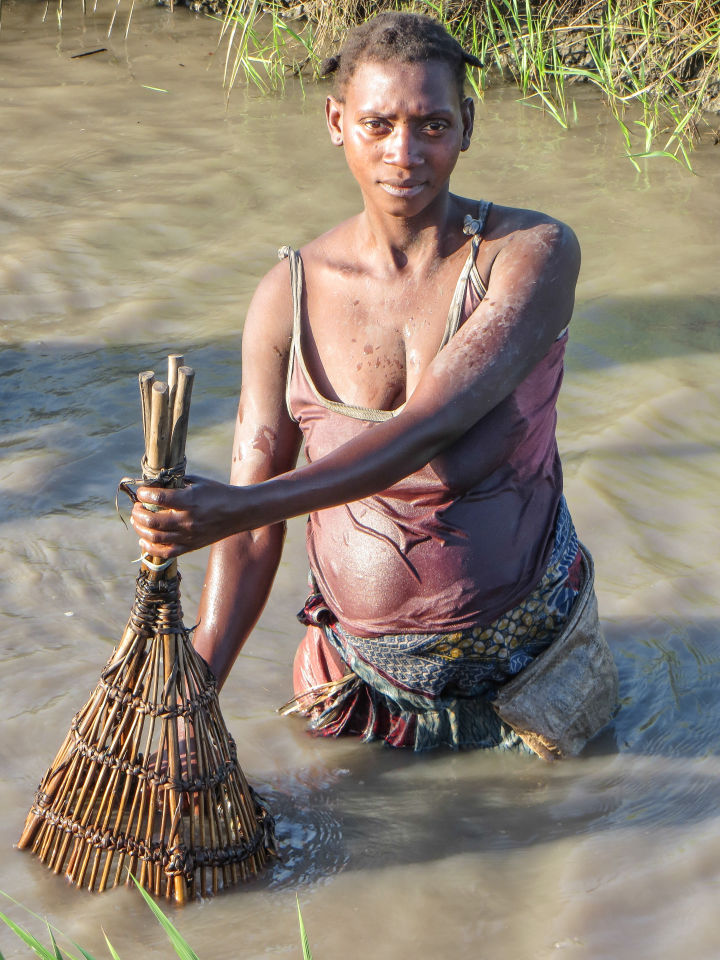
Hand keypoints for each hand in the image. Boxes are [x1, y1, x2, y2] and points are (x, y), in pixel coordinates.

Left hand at [130, 475, 246, 558]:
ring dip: (141, 528)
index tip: (141, 492)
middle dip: (138, 513)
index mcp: (190, 501)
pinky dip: (151, 548)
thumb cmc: (219, 493)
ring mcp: (189, 536)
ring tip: (138, 521)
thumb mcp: (199, 482)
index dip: (144, 494)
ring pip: (156, 537)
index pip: (159, 499)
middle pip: (153, 521)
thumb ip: (177, 482)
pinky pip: (166, 553)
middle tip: (136, 507)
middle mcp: (188, 520)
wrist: (240, 512)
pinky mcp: (191, 546)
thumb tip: (156, 484)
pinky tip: (144, 540)